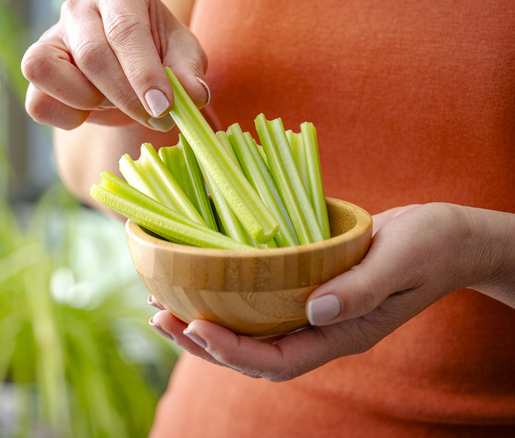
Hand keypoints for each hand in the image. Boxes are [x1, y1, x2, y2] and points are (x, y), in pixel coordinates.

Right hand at [21, 0, 208, 130]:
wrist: (125, 64)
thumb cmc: (154, 53)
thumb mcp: (180, 55)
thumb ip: (188, 72)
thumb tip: (192, 95)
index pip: (125, 30)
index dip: (144, 73)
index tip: (163, 107)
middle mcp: (78, 9)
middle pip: (92, 56)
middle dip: (126, 97)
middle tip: (156, 117)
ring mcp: (50, 38)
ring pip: (49, 73)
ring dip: (89, 102)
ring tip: (115, 102)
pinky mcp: (36, 71)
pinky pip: (38, 103)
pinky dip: (67, 118)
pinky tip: (91, 110)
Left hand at [149, 203, 514, 380]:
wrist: (447, 237)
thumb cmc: (430, 245)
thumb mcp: (401, 259)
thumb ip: (361, 287)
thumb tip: (314, 311)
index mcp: (344, 334)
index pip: (279, 361)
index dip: (234, 351)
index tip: (197, 327)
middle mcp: (322, 332)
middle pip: (253, 356)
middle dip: (203, 343)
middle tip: (161, 320)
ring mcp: (314, 316)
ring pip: (250, 336)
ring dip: (205, 326)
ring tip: (163, 308)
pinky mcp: (307, 294)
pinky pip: (259, 310)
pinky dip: (225, 302)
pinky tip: (199, 286)